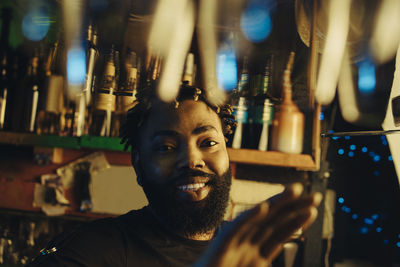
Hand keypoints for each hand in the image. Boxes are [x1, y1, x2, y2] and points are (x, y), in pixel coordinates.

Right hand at [195, 183, 322, 266]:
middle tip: (315, 195)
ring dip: (277, 204)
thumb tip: (274, 257)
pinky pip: (237, 228)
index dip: (296, 220)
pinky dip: (250, 217)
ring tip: (295, 191)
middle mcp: (247, 244)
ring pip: (258, 220)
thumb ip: (264, 261)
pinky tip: (264, 208)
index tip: (312, 208)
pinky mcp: (221, 245)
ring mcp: (234, 243)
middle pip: (273, 222)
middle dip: (294, 207)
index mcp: (255, 255)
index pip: (279, 233)